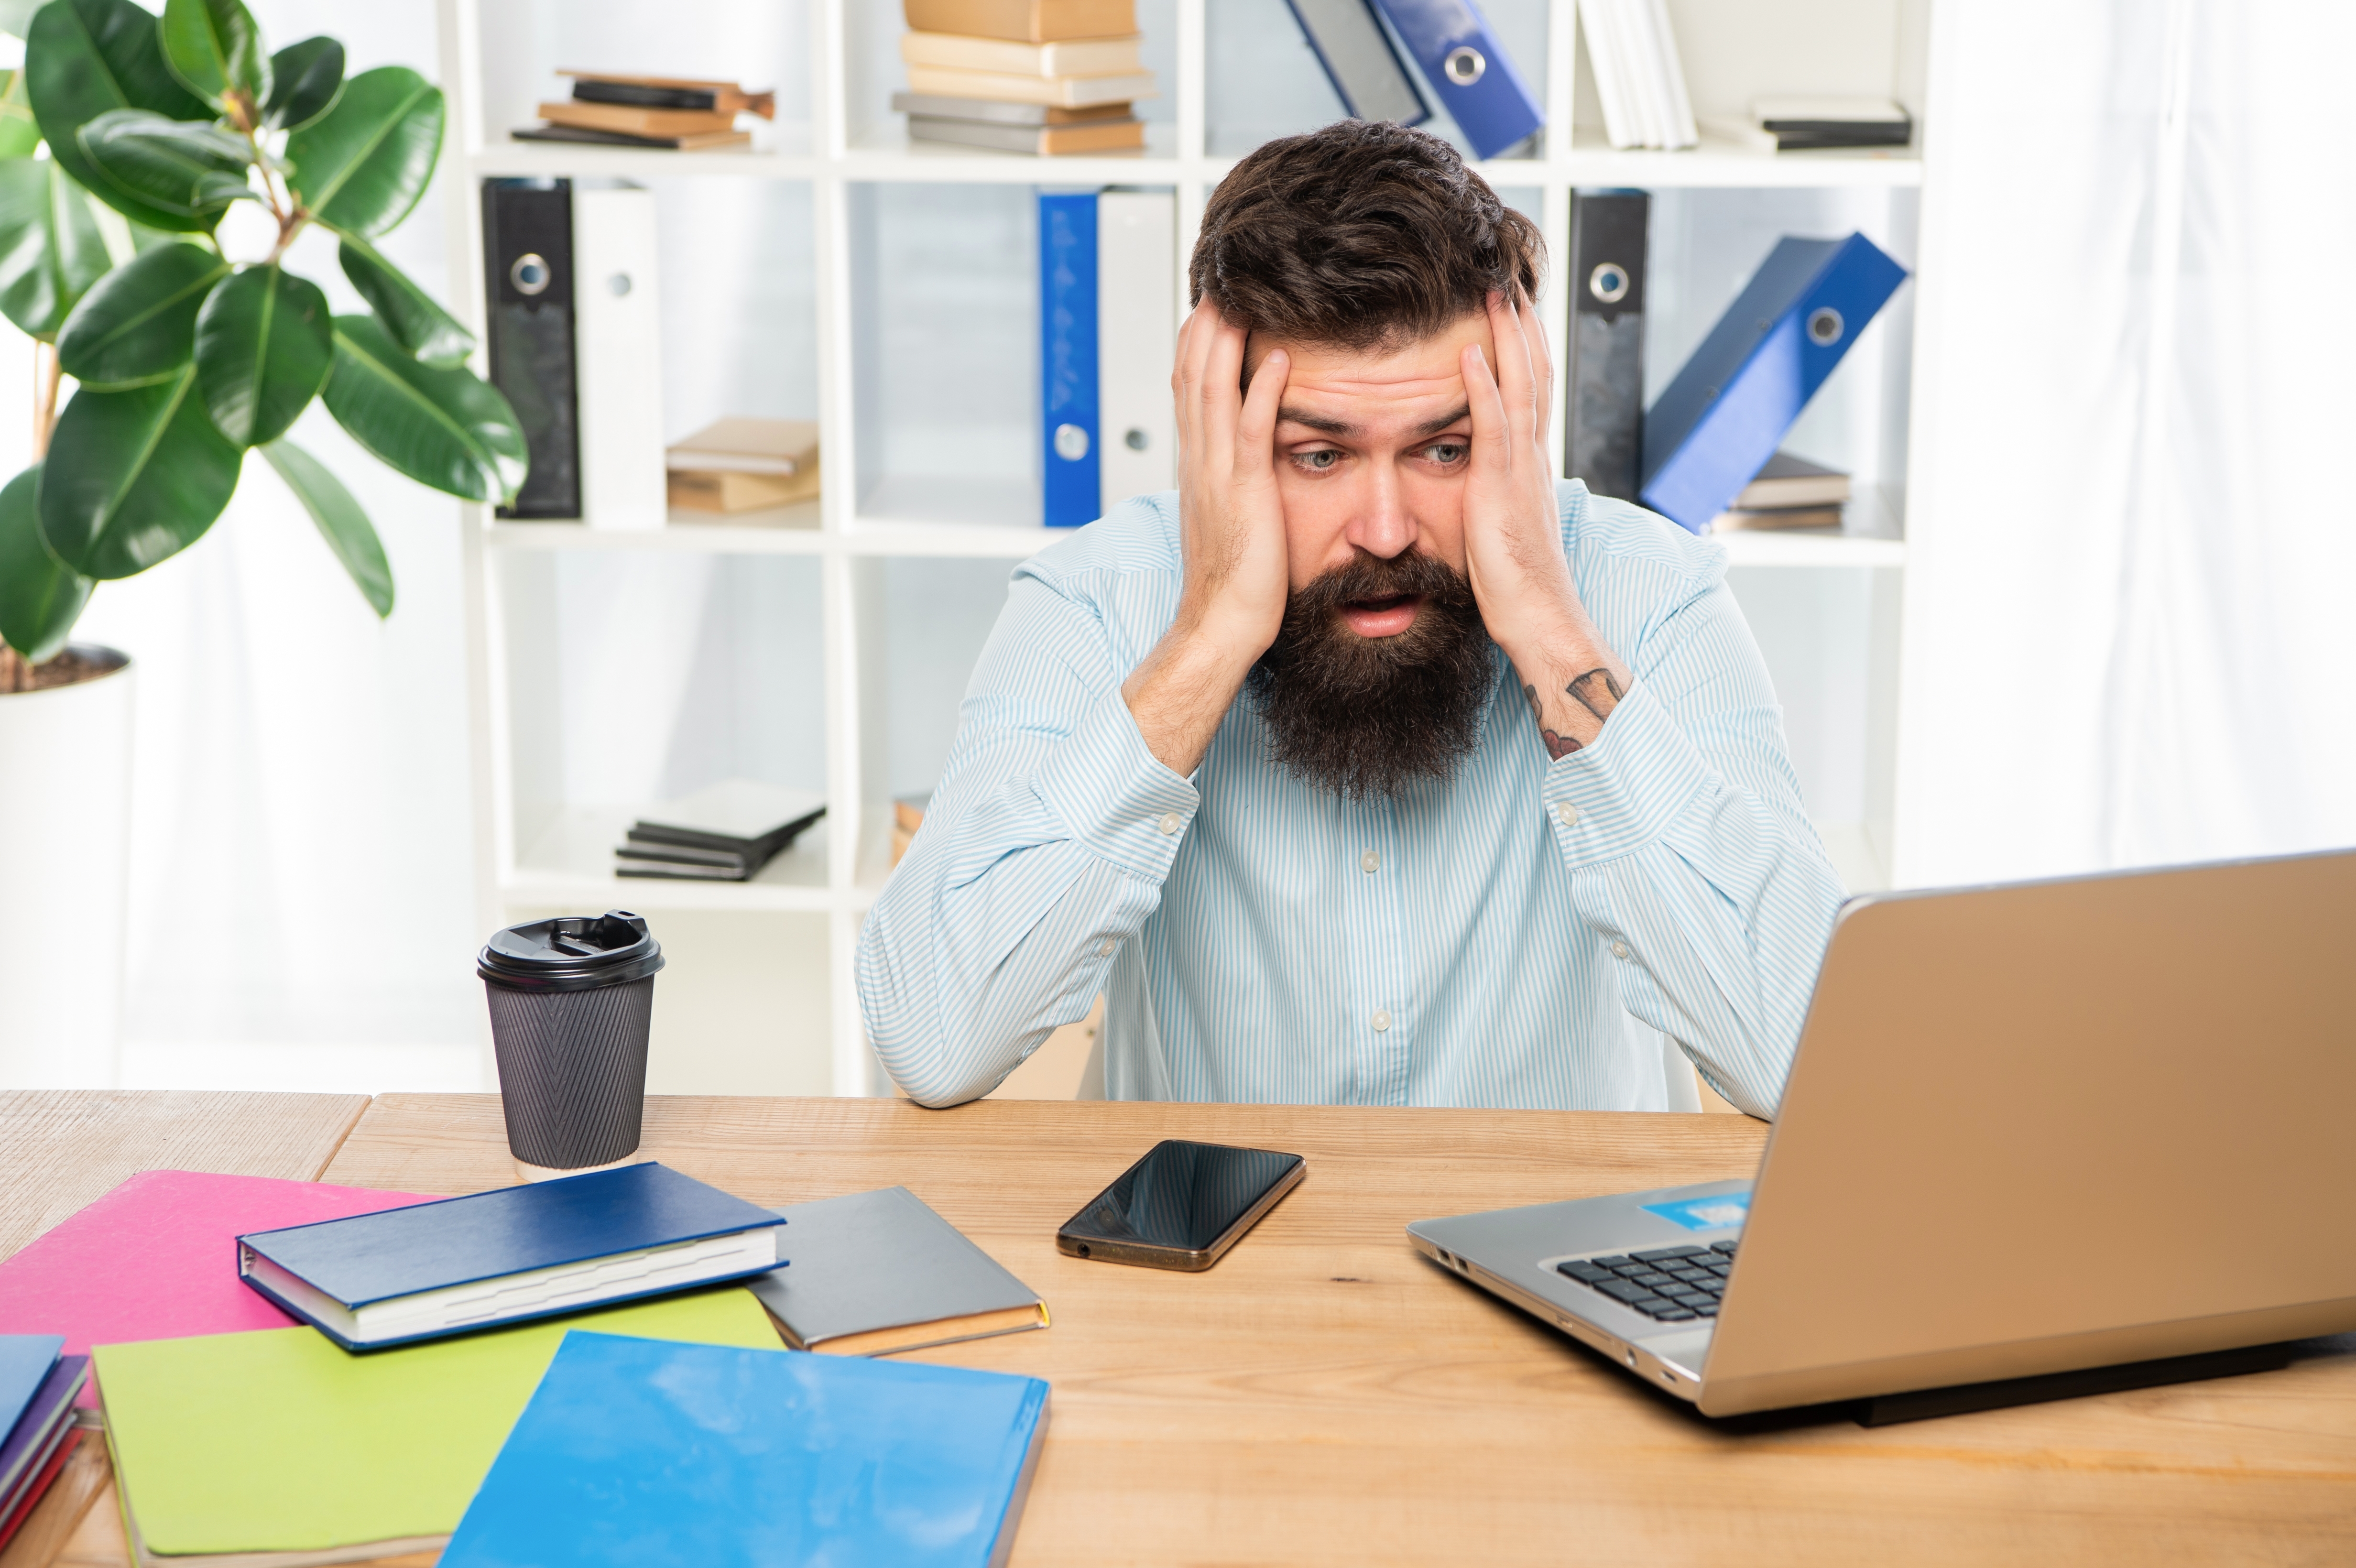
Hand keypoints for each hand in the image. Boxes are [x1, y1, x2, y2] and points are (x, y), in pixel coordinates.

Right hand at [1170, 300, 1290, 655]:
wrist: (1220, 624)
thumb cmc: (1235, 580)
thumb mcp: (1230, 515)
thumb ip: (1233, 478)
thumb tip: (1244, 457)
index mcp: (1198, 464)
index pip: (1190, 386)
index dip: (1199, 340)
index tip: (1213, 302)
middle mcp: (1201, 460)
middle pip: (1194, 373)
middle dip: (1206, 322)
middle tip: (1223, 275)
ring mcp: (1218, 474)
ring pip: (1214, 390)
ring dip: (1227, 339)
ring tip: (1242, 293)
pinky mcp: (1244, 494)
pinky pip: (1252, 433)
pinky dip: (1263, 392)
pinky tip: (1280, 358)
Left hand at [1462, 288, 1631, 757]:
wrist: (1538, 622)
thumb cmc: (1514, 587)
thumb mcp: (1498, 527)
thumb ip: (1491, 495)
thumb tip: (1476, 480)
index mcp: (1528, 466)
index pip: (1529, 390)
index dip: (1521, 347)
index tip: (1508, 309)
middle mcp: (1531, 459)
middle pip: (1534, 373)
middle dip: (1520, 325)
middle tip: (1506, 277)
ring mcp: (1520, 471)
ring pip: (1520, 386)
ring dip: (1506, 337)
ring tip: (1493, 291)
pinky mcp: (1502, 491)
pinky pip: (1493, 429)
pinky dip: (1483, 389)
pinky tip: (1469, 355)